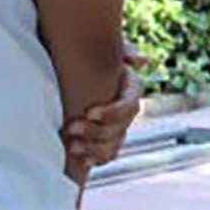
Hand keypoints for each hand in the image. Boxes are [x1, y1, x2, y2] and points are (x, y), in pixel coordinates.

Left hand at [65, 44, 146, 168]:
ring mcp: (115, 127)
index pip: (130, 106)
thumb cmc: (85, 55)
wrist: (67, 70)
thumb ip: (123, 51)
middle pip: (121, 129)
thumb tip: (142, 60)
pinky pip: (106, 155)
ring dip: (95, 148)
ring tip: (72, 147)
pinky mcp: (101, 140)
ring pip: (114, 145)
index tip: (89, 113)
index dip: (112, 112)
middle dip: (96, 132)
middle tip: (71, 129)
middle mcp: (126, 110)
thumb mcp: (102, 50)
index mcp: (131, 89)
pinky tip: (81, 160)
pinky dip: (94, 158)